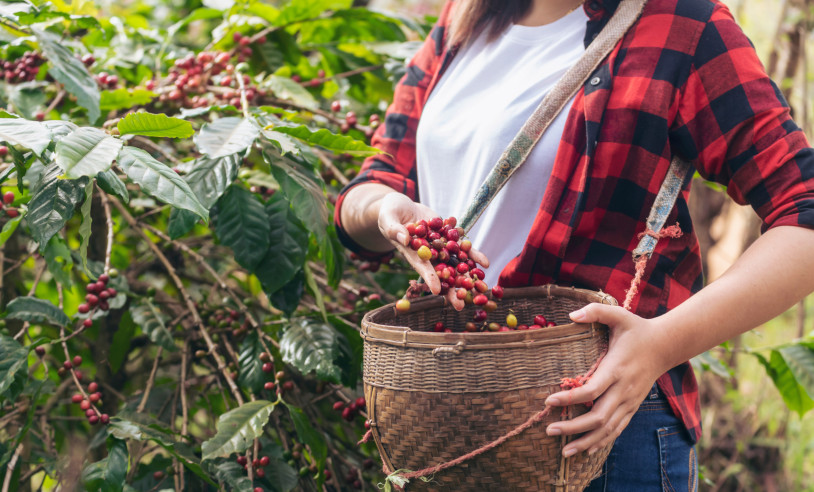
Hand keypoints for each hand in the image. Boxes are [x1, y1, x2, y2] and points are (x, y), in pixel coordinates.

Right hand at [377, 192, 489, 309]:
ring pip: (456, 264)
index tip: (436, 291)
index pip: (422, 268)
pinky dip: (473, 255)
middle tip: (462, 304)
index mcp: (413, 254)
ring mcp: (440, 247)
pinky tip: (485, 262)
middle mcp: (428, 254)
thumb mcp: (388, 219)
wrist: (403, 207)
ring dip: (468, 275)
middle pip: (442, 273)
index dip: (429, 279)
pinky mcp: (449, 237)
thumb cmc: (390, 214)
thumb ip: (394, 229)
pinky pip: (463, 247)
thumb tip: (404, 237)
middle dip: (452, 289)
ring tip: (481, 287)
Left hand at [543, 303, 668, 456]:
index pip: (591, 390)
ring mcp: (630, 401)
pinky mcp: (633, 406)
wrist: (666, 345)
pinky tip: (586, 450)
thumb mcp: (618, 314)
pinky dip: (602, 441)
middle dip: (572, 427)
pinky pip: (617, 429)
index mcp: (616, 369)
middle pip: (597, 417)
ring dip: (585, 441)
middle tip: (548, 430)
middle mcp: (624, 390)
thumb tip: (571, 315)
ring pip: (608, 429)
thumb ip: (595, 311)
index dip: (570, 399)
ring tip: (563, 452)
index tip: (549, 401)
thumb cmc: (637, 329)